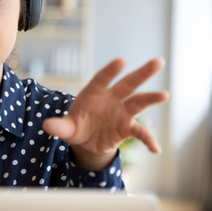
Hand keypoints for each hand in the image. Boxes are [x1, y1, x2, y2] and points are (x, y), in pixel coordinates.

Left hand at [42, 58, 168, 170]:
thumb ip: (59, 126)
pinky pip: (140, 132)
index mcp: (94, 93)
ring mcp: (122, 112)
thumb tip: (47, 125)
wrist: (86, 141)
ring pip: (139, 102)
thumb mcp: (66, 128)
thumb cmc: (76, 126)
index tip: (121, 61)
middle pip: (128, 84)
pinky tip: (155, 149)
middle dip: (142, 73)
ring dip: (151, 98)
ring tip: (165, 95)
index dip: (111, 70)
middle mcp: (111, 99)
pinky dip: (148, 140)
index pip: (102, 79)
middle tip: (158, 62)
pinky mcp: (127, 127)